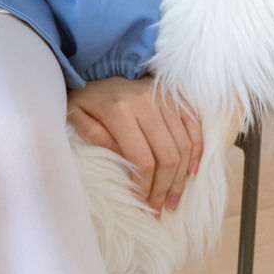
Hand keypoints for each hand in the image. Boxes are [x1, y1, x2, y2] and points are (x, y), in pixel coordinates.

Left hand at [67, 73, 202, 213]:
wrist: (101, 64)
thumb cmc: (87, 97)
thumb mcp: (76, 114)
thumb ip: (93, 136)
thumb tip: (120, 158)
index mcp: (120, 110)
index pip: (142, 159)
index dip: (145, 186)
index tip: (142, 203)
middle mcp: (147, 103)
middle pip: (167, 156)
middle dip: (164, 188)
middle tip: (160, 208)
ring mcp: (165, 99)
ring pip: (184, 146)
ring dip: (181, 177)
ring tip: (174, 199)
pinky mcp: (176, 97)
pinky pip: (194, 127)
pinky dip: (197, 152)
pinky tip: (192, 173)